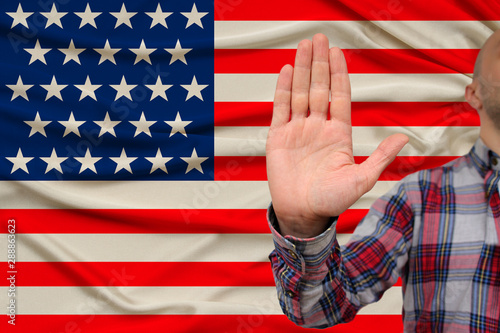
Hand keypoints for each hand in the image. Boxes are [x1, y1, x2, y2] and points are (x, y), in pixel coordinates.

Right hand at [266, 34, 407, 237]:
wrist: (303, 213)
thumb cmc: (332, 200)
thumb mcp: (361, 179)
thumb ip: (380, 156)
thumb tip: (405, 137)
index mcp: (338, 133)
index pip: (339, 96)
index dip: (338, 74)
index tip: (337, 53)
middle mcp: (318, 127)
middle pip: (318, 87)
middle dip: (318, 63)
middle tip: (318, 39)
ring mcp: (298, 130)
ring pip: (299, 92)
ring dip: (300, 69)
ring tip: (303, 47)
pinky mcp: (279, 137)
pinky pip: (280, 108)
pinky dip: (282, 89)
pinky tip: (285, 71)